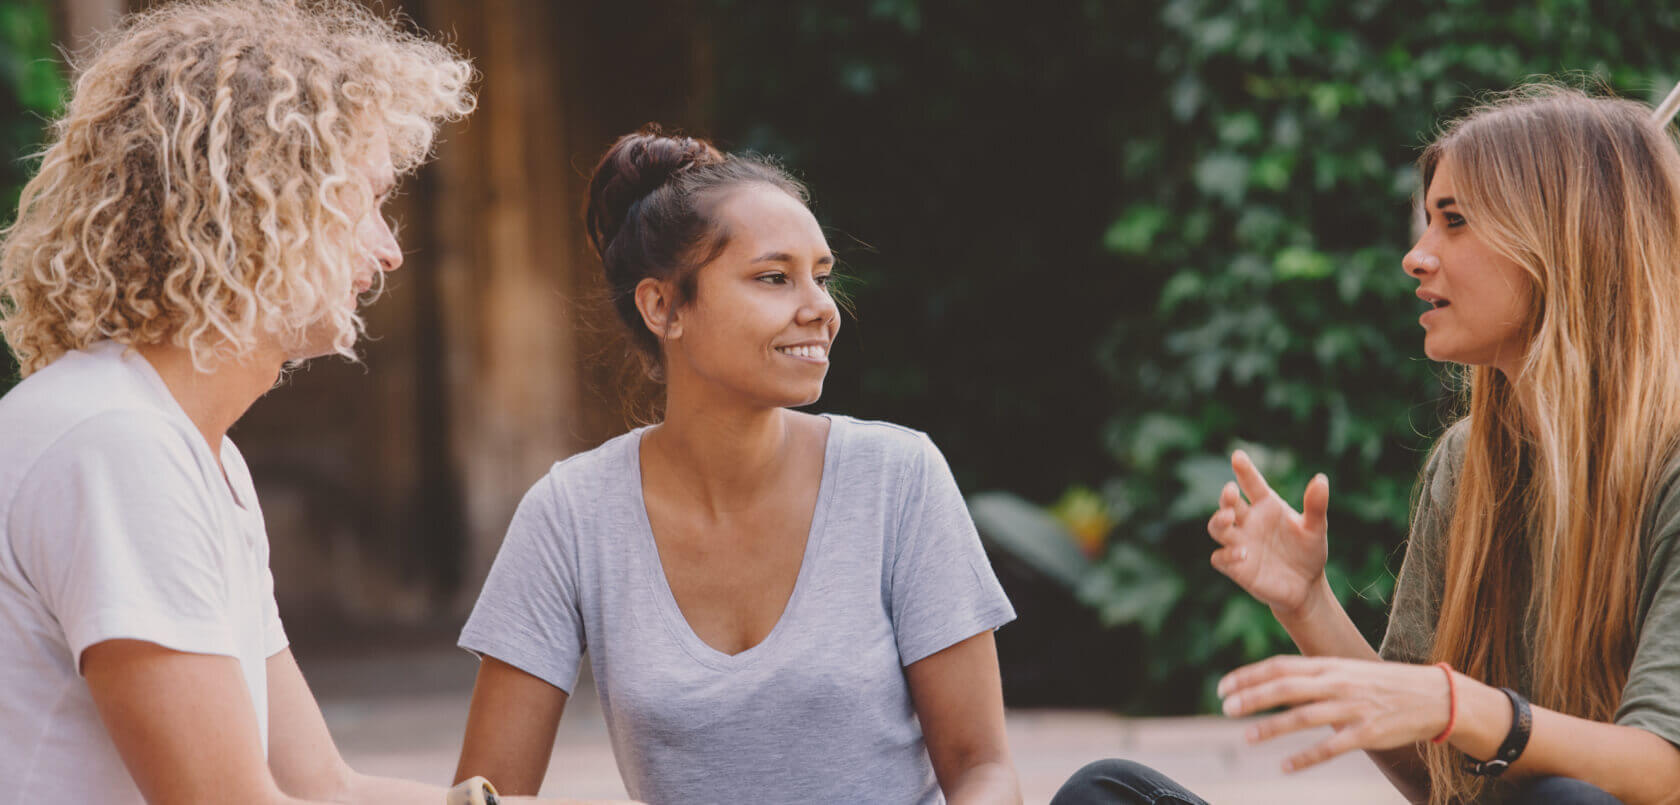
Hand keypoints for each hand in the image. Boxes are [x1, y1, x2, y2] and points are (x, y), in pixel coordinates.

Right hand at [1205, 450, 1329, 617]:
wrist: (1306, 586)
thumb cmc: (1309, 551)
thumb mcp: (1316, 528)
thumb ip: (1315, 505)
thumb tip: (1321, 479)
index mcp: (1266, 506)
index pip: (1251, 484)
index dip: (1244, 470)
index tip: (1238, 456)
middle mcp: (1249, 522)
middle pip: (1228, 503)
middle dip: (1226, 497)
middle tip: (1231, 491)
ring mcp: (1240, 543)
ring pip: (1217, 527)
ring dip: (1219, 521)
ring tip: (1230, 518)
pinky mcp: (1236, 567)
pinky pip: (1220, 558)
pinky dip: (1226, 555)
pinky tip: (1242, 554)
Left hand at [1218, 656, 1450, 771]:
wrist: (1433, 696)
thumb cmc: (1381, 684)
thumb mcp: (1345, 670)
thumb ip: (1313, 677)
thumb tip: (1275, 684)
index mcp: (1328, 665)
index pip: (1280, 666)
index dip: (1249, 675)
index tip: (1223, 686)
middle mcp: (1337, 683)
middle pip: (1286, 688)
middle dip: (1253, 697)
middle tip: (1226, 708)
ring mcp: (1352, 708)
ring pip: (1304, 717)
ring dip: (1272, 727)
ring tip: (1247, 738)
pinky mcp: (1367, 732)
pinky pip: (1331, 747)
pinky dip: (1306, 757)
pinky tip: (1285, 766)